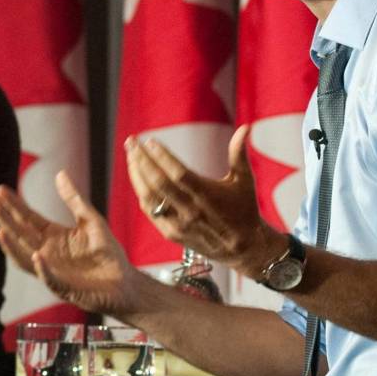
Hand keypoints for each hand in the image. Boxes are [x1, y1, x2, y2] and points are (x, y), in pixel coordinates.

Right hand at [0, 171, 139, 316]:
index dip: (14, 204)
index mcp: (53, 237)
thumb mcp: (91, 220)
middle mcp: (47, 253)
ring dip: (13, 247)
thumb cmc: (107, 253)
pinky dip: (43, 268)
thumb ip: (74, 200)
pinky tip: (37, 256)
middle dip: (6, 220)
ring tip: (0, 231)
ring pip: (26, 258)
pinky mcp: (64, 288)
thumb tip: (59, 174)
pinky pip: (50, 279)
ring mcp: (52, 271)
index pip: (28, 218)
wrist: (125, 282)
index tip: (0, 190)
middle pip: (22, 235)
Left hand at [125, 125, 285, 274]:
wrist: (243, 248)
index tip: (149, 141)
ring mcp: (179, 224)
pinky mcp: (172, 233)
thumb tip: (245, 127)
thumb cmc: (244, 210)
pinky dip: (142, 193)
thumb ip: (239, 153)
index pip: (178, 174)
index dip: (162, 157)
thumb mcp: (244, 181)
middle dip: (141, 160)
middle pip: (158, 183)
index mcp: (207, 196)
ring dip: (136, 175)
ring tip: (131, 156)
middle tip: (131, 142)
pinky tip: (138, 177)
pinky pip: (151, 211)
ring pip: (149, 197)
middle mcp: (191, 211)